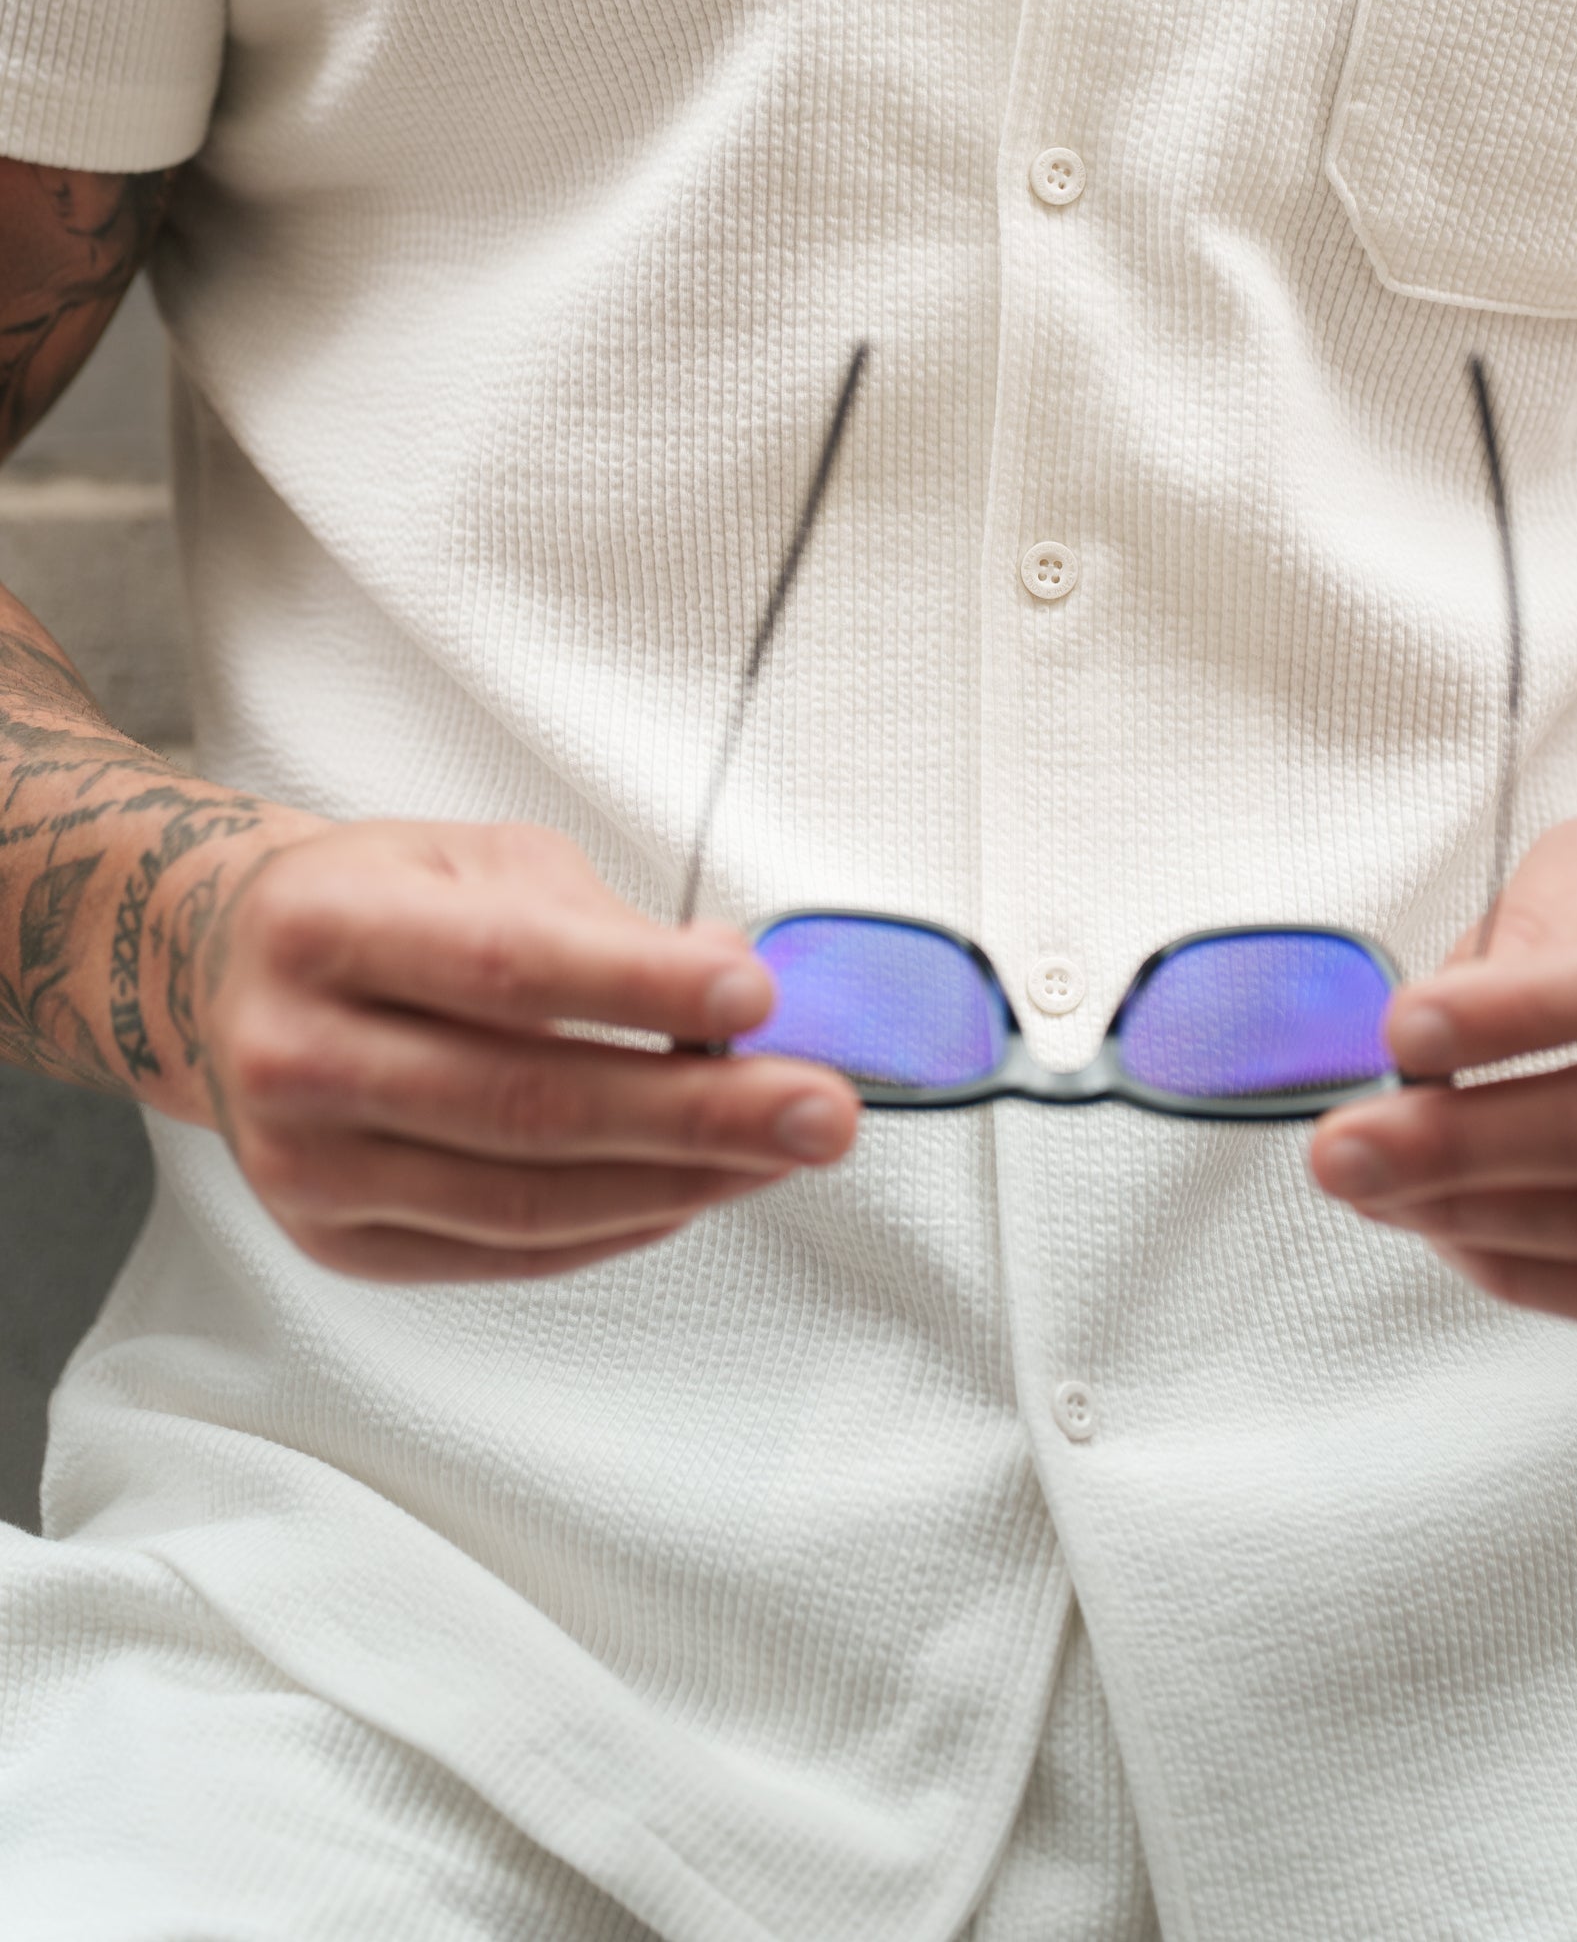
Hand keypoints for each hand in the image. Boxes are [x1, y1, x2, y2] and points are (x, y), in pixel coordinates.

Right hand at [187, 818, 857, 1281]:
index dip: (639, 986)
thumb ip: (599, 919)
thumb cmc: (373, 906)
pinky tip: (695, 1185)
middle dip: (699, 1112)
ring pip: (525, 1200)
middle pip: (528, 1105)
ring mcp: (308, 1166)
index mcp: (325, 927)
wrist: (222, 977)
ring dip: (680, 1180)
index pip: (506, 968)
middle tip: (820, 1108)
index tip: (757, 992)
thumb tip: (728, 973)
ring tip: (782, 1148)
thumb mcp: (476, 858)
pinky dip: (619, 1224)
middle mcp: (299, 1054)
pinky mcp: (336, 1241)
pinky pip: (505, 1252)